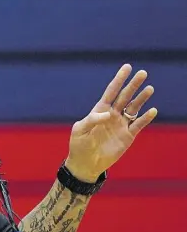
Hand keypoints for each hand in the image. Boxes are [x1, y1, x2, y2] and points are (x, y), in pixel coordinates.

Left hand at [65, 64, 156, 181]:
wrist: (86, 163)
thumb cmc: (79, 145)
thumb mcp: (80, 130)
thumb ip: (92, 120)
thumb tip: (107, 114)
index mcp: (99, 111)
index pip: (111, 91)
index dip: (119, 79)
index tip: (127, 67)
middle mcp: (112, 115)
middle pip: (125, 96)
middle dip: (133, 85)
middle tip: (143, 73)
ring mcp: (121, 125)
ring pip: (134, 108)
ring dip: (141, 99)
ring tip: (149, 88)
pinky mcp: (128, 136)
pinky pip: (138, 125)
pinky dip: (145, 118)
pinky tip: (152, 110)